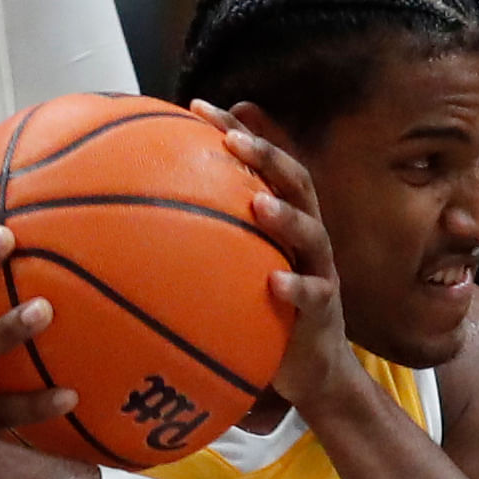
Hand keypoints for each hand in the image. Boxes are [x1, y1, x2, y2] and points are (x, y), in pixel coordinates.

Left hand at [190, 99, 361, 413]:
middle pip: (297, 182)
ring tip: (259, 204)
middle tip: (234, 141)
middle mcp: (307, 236)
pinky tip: (275, 283)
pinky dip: (296, 287)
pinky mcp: (323, 312)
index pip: (267, 162)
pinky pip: (313, 296)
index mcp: (287, 219)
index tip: (199, 107)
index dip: (239, 131)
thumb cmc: (267, 311)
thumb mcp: (240, 268)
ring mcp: (319, 271)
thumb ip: (216, 234)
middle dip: (268, 156)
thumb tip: (155, 200)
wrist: (313, 371)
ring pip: (312, 233)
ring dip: (286, 216)